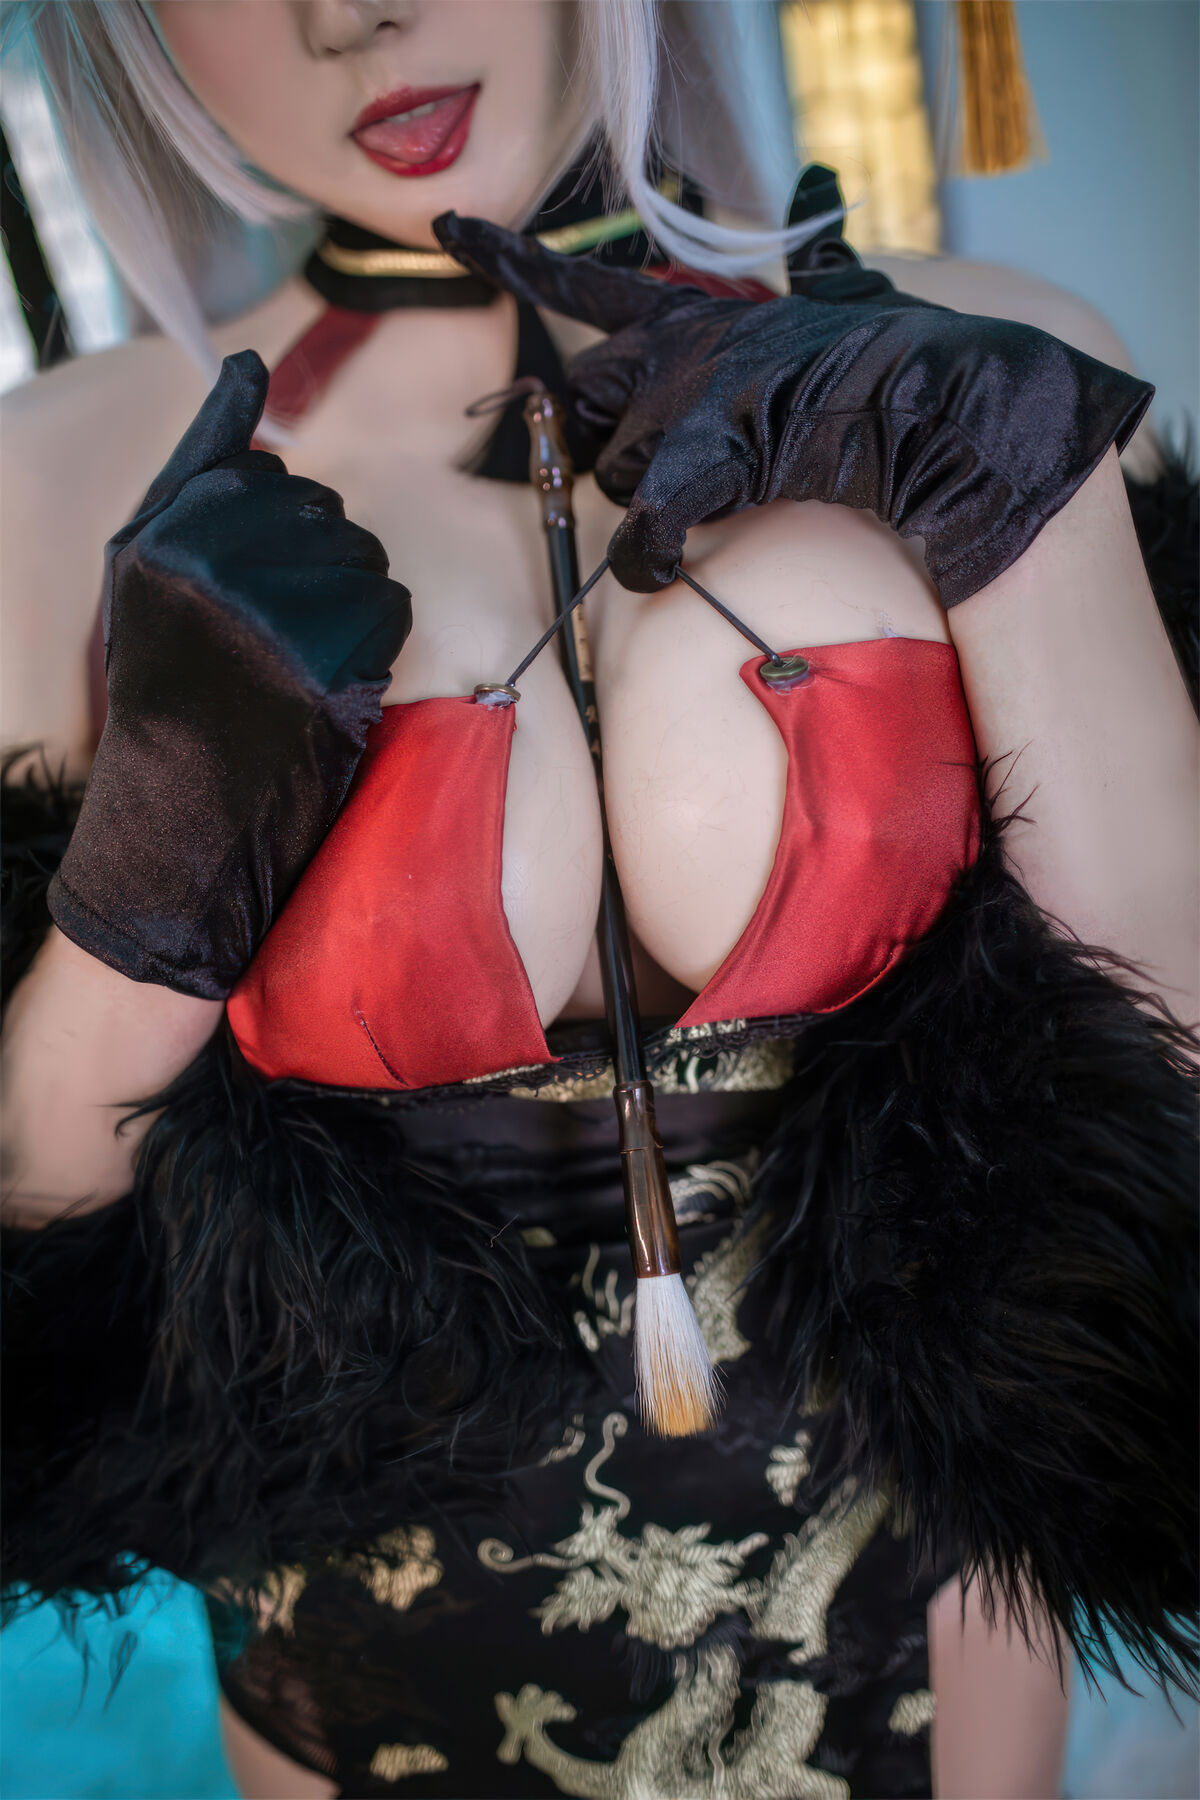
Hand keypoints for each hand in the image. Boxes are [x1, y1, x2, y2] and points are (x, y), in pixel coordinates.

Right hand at [48, 351, 411, 998]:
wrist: (182, 815)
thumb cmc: (169, 684)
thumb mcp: (148, 564)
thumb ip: (200, 460)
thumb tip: (246, 361)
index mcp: (170, 529)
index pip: (275, 480)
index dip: (278, 542)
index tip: (246, 603)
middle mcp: (221, 561)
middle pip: (327, 514)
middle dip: (319, 569)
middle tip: (273, 642)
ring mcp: (281, 612)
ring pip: (367, 555)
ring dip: (352, 606)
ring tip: (297, 663)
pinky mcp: (334, 660)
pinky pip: (391, 605)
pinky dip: (375, 643)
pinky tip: (331, 682)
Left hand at [434, 201, 1151, 600]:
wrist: (938, 397)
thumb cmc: (898, 356)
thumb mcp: (846, 294)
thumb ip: (818, 261)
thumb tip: (824, 185)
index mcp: (696, 314)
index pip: (587, 284)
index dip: (512, 260)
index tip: (450, 232)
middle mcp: (674, 347)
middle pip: (586, 406)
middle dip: (614, 449)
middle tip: (676, 472)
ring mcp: (684, 399)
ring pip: (618, 474)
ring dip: (653, 506)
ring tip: (722, 505)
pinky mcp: (703, 458)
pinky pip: (640, 530)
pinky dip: (649, 561)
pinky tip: (673, 567)